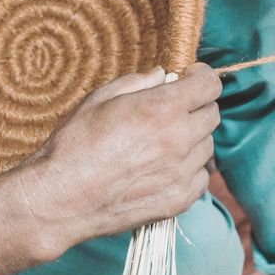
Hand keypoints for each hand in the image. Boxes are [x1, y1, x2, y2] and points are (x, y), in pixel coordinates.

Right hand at [14, 63, 220, 259]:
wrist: (62, 198)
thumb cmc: (75, 144)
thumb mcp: (99, 99)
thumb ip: (137, 82)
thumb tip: (160, 75)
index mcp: (163, 108)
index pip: (209, 85)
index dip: (202, 76)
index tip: (190, 77)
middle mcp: (179, 139)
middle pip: (213, 114)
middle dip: (198, 105)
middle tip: (175, 109)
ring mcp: (181, 172)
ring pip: (207, 146)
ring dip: (193, 138)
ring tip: (165, 141)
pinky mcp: (178, 199)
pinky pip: (201, 177)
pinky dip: (190, 168)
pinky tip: (167, 167)